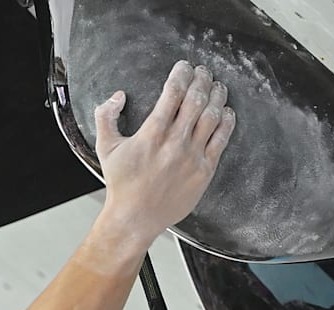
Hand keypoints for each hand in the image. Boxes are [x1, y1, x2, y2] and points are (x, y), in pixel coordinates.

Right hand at [91, 60, 233, 240]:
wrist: (136, 218)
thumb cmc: (121, 184)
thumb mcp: (106, 146)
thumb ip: (106, 116)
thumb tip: (117, 96)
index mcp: (152, 133)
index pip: (172, 93)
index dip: (181, 74)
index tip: (184, 66)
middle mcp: (175, 142)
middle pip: (196, 100)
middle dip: (202, 80)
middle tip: (204, 71)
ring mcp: (192, 157)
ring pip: (211, 117)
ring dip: (216, 96)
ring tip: (218, 86)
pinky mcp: (204, 171)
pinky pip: (221, 141)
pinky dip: (226, 123)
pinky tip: (227, 112)